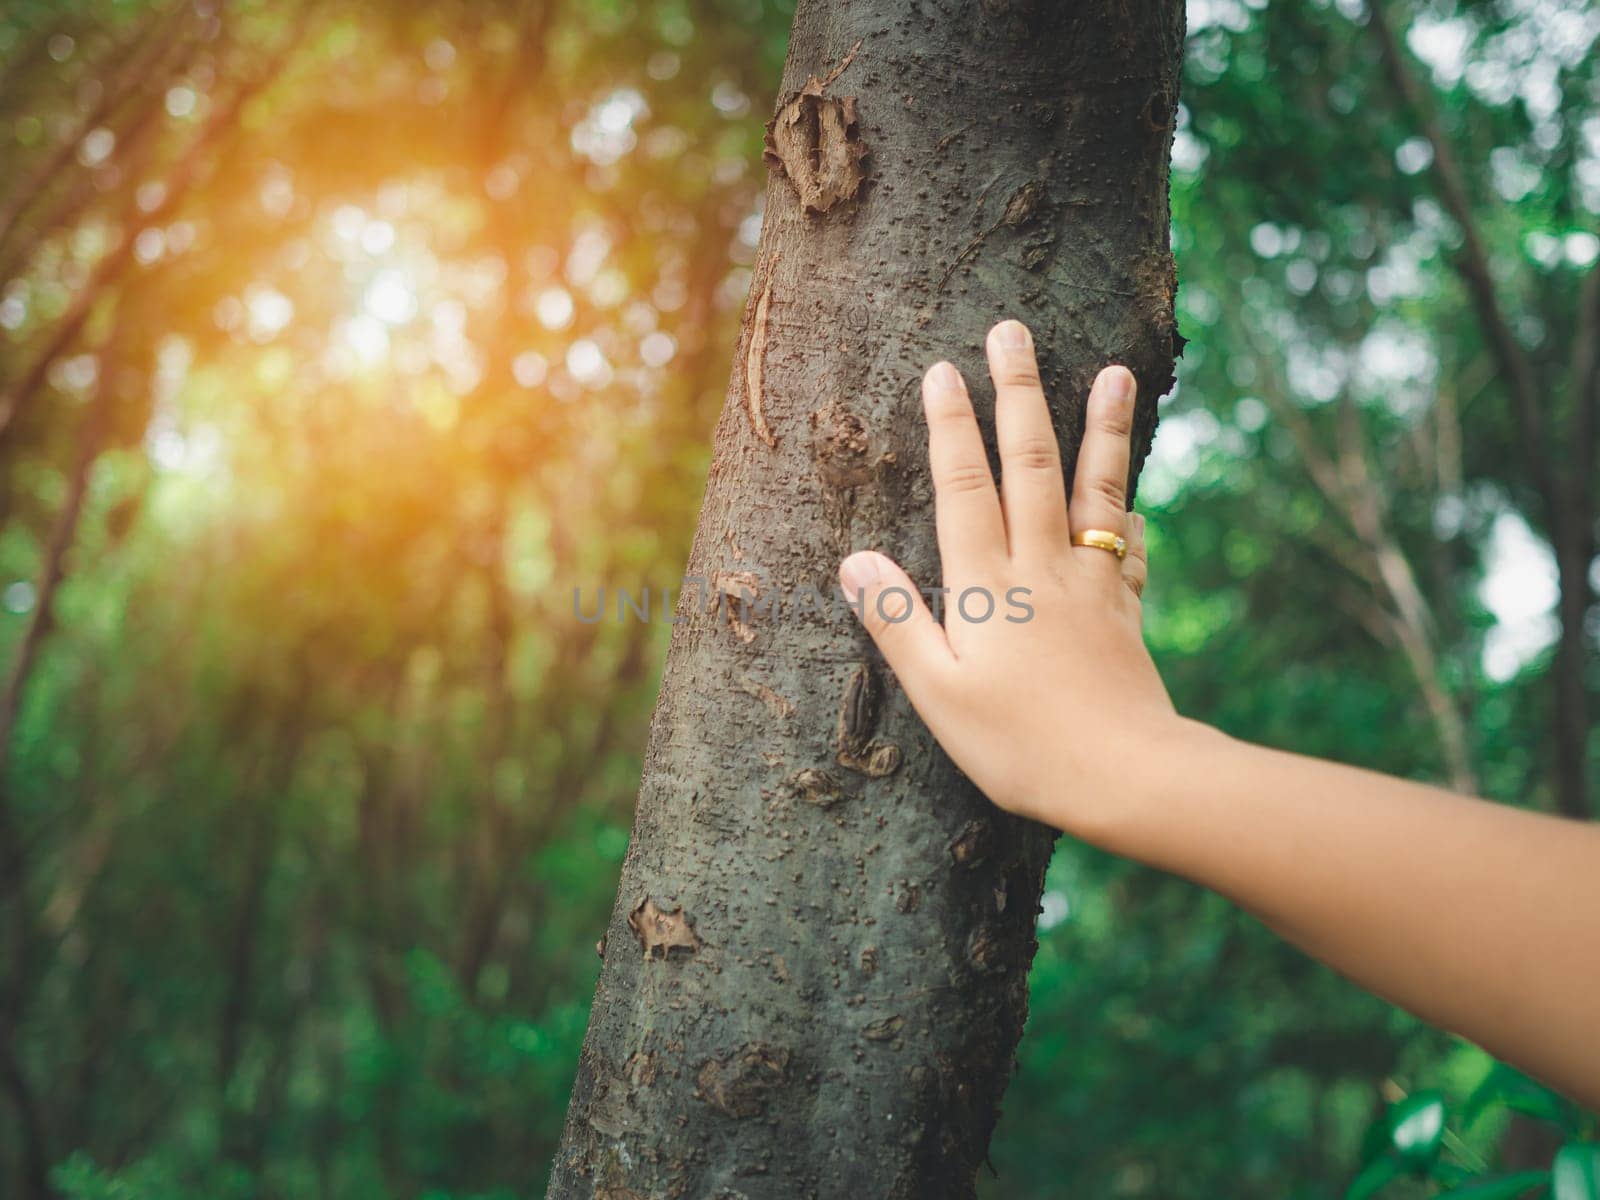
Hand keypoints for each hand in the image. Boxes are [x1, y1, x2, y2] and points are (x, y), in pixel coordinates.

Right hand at [837, 319, 1180, 835]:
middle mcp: (1042, 569)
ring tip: (1114, 373)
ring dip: (1101, 428)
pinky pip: (1128, 549)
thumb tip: (853, 561)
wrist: (1126, 777)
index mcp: (988, 587)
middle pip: (1030, 465)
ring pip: (1094, 491)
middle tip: (1011, 332)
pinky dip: (1130, 515)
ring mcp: (1091, 586)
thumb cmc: (1021, 745)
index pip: (964, 488)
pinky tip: (1135, 500)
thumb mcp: (940, 695)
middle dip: (1018, 394)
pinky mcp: (1124, 613)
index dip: (951, 428)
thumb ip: (898, 623)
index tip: (943, 370)